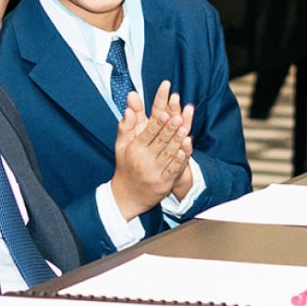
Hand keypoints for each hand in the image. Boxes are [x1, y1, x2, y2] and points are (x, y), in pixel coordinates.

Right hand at [110, 82, 191, 220]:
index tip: (164, 112)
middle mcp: (144, 161)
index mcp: (134, 149)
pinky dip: (179, 159)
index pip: (147, 133)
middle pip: (159, 142)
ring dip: (177, 142)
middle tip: (177, 117)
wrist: (127, 196)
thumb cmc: (126, 166)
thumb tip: (128, 109)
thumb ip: (126, 126)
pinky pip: (173, 169)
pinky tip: (185, 150)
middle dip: (169, 129)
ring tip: (184, 130)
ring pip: (168, 154)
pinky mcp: (164, 183)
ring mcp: (154, 172)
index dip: (157, 123)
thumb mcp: (121, 145)